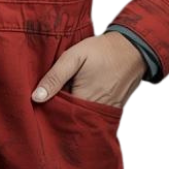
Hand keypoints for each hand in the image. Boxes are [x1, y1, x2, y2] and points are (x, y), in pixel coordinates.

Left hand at [31, 31, 146, 107]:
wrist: (132, 48)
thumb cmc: (101, 50)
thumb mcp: (74, 57)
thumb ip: (55, 77)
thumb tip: (36, 97)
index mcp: (84, 101)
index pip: (60, 116)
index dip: (48, 110)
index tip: (39, 102)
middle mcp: (97, 112)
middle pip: (72, 120)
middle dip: (60, 112)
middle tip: (50, 99)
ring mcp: (108, 112)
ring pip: (84, 117)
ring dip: (73, 110)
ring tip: (66, 96)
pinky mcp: (115, 108)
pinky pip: (95, 114)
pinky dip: (86, 108)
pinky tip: (81, 95)